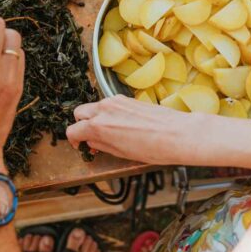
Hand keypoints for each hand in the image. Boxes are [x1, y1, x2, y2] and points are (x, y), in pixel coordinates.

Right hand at [67, 95, 194, 164]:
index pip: (73, 130)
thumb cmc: (154, 147)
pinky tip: (121, 125)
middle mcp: (104, 109)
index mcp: (99, 126)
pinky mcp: (127, 98)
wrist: (177, 134)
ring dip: (95, 118)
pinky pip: (109, 104)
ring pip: (95, 106)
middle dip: (81, 125)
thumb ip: (101, 145)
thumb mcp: (121, 153)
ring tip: (108, 133)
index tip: (80, 145)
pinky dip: (108, 113)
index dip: (74, 140)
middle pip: (80, 113)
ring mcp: (116, 101)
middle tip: (90, 138)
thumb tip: (91, 141)